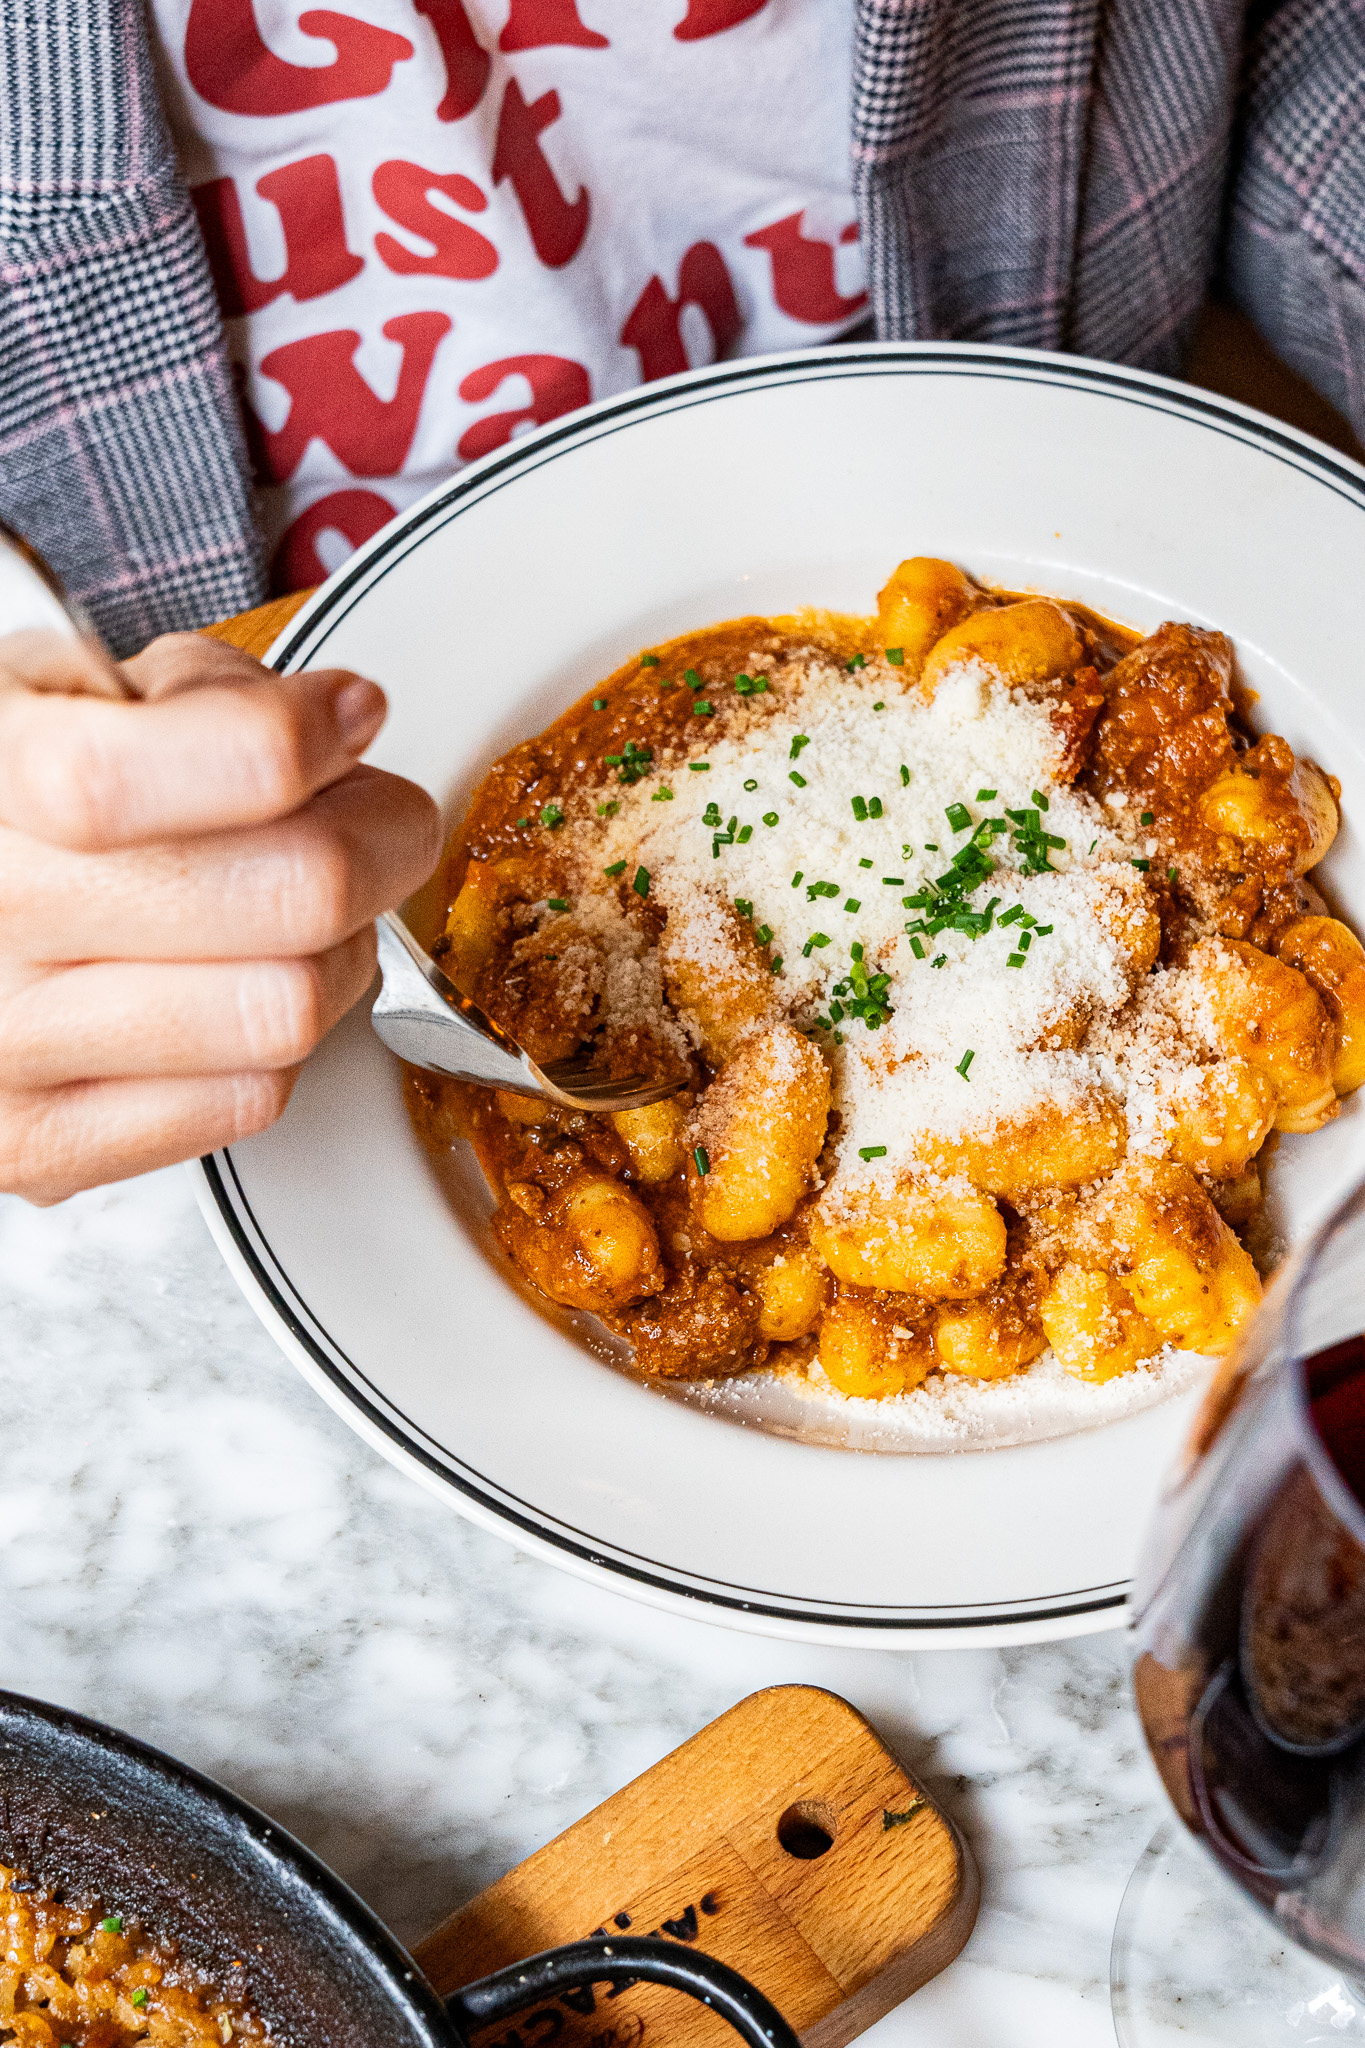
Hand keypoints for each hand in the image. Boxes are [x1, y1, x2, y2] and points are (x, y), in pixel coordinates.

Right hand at [0, 629, 441, 1203]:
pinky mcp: (37, 1143)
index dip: (282, 747)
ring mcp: (3, 1039)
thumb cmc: (46, 800)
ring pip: (287, 1008)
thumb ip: (214, 695)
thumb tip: (341, 723)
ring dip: (335, 957)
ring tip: (295, 922)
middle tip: (369, 826)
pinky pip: (250, 1100)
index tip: (342, 722)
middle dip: (372, 846)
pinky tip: (237, 997)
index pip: (124, 779)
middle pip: (284, 895)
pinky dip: (274, 1050)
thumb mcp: (98, 690)